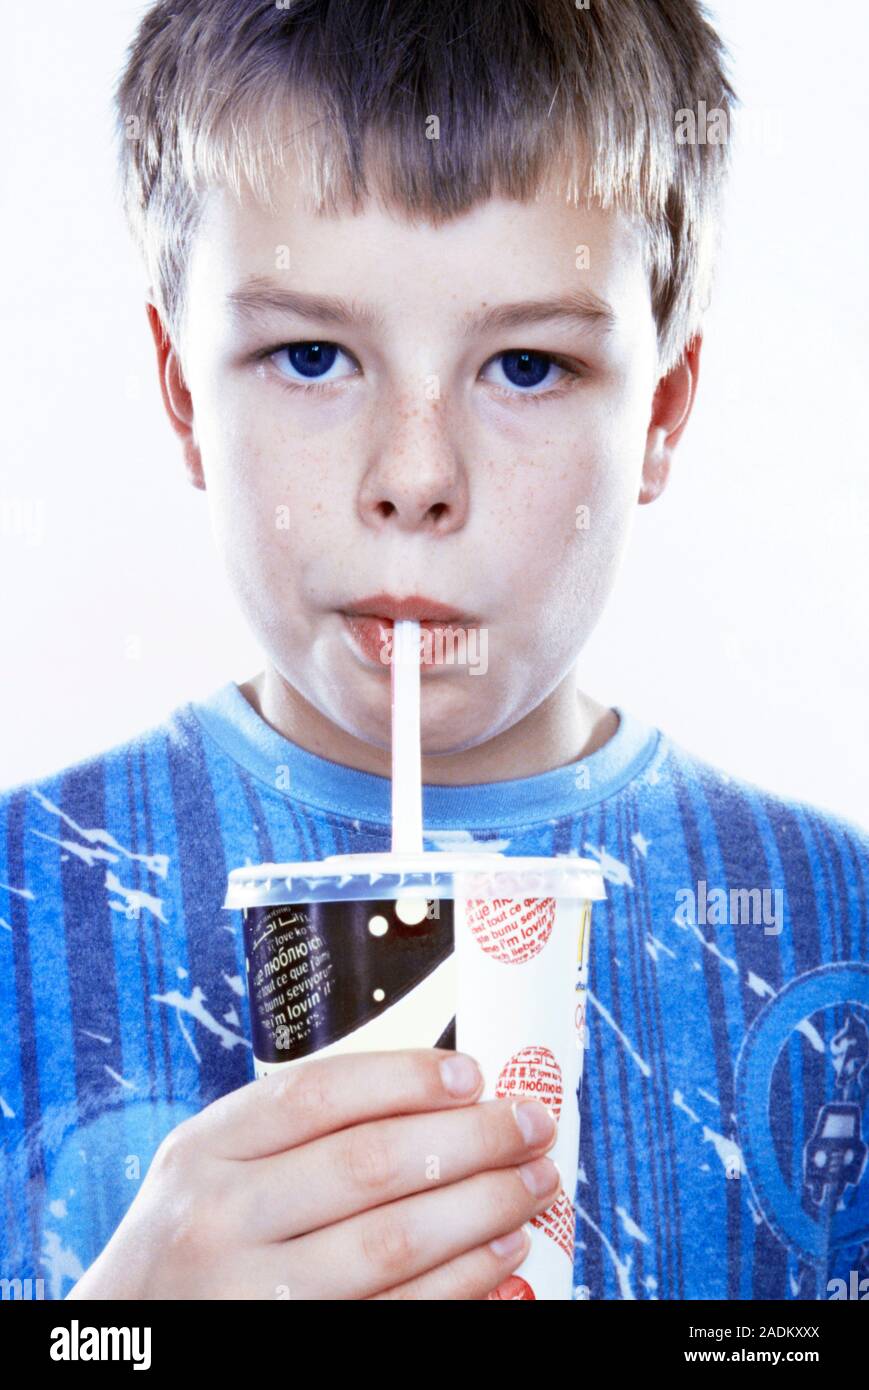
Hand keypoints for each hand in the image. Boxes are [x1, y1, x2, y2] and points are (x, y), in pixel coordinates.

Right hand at [65, 1048, 559, 1299]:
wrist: (129, 1339)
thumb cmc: (193, 1241)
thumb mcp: (212, 1169)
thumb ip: (295, 1134)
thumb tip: (438, 1094)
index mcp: (203, 1151)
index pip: (316, 1095)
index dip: (404, 1078)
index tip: (472, 1073)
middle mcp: (219, 1220)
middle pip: (367, 1164)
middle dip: (469, 1140)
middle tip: (531, 1124)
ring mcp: (253, 1296)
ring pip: (393, 1243)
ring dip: (482, 1208)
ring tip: (532, 1183)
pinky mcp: (293, 1350)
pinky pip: (398, 1315)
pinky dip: (462, 1282)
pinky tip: (501, 1252)